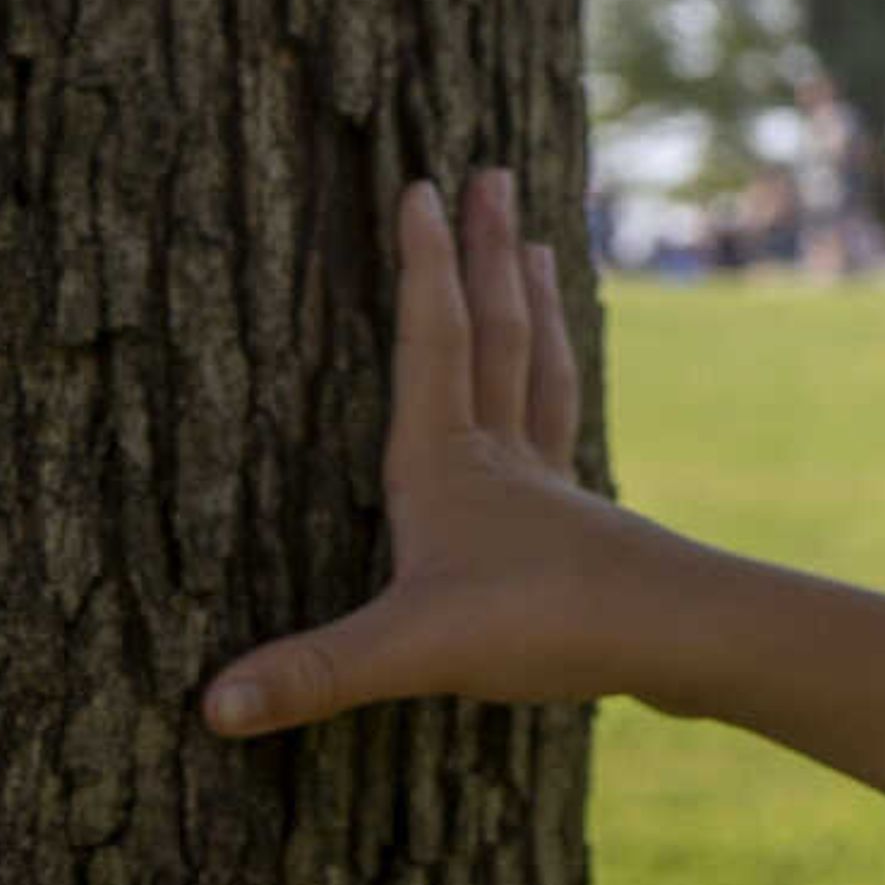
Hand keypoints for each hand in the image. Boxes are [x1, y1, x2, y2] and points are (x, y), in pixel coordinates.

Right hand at [203, 171, 667, 735]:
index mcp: (449, 465)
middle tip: (493, 176)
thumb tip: (209, 708)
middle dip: (487, 252)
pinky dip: (559, 387)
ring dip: (534, 304)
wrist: (675, 639)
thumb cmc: (547, 627)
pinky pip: (562, 429)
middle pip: (497, 330)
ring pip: (539, 369)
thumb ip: (313, 673)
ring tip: (539, 248)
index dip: (423, 265)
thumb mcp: (412, 651)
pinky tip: (560, 387)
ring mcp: (548, 487)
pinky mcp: (579, 524)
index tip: (421, 186)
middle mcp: (502, 458)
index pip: (433, 340)